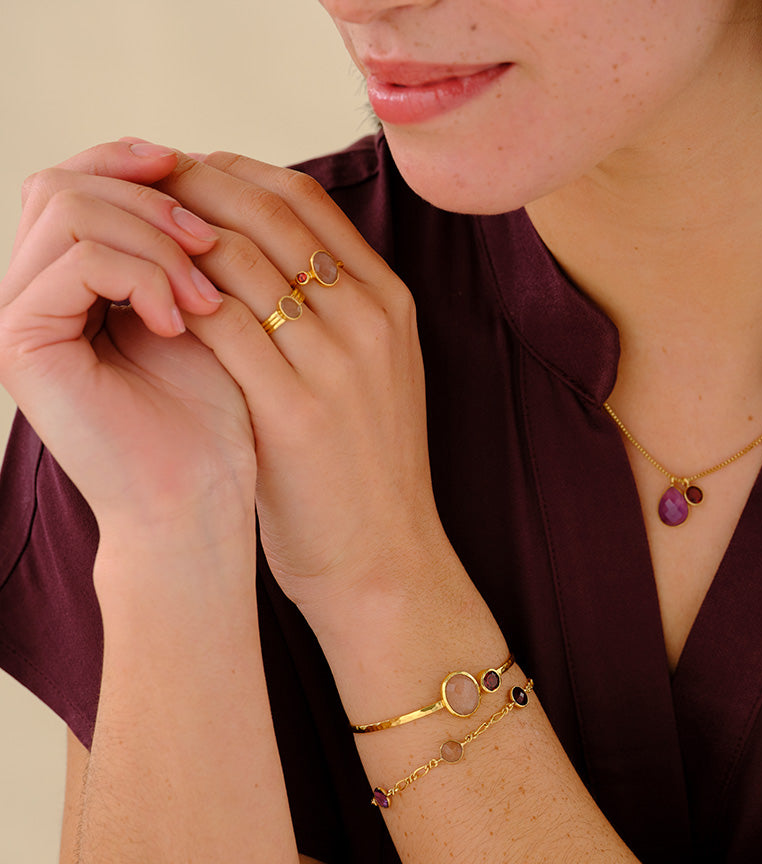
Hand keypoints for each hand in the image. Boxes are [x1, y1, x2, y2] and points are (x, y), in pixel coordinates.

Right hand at [0, 141, 255, 540]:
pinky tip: (183, 320)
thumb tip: (193, 161)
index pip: (87, 181)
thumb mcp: (209, 310)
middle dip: (154, 200)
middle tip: (216, 246)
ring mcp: (20, 314)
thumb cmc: (216, 415)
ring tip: (208, 297)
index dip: (147, 167)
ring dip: (155, 240)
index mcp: (76, 280)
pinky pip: (76, 259)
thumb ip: (184, 245)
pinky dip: (141, 275)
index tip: (216, 183)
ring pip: (71, 208)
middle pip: (68, 181)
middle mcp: (35, 289)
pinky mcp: (19, 342)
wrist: (199, 497)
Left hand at [154, 153, 446, 610]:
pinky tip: (144, 300)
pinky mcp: (296, 410)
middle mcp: (370, 319)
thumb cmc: (366, 469)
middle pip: (270, 211)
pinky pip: (222, 324)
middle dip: (193, 185)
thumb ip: (335, 312)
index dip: (233, 172)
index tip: (184, 176)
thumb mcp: (373, 375)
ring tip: (133, 242)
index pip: (305, 198)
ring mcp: (338, 362)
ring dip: (175, 238)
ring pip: (240, 257)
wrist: (386, 555)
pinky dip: (176, 299)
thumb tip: (264, 256)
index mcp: (390, 303)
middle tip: (140, 189)